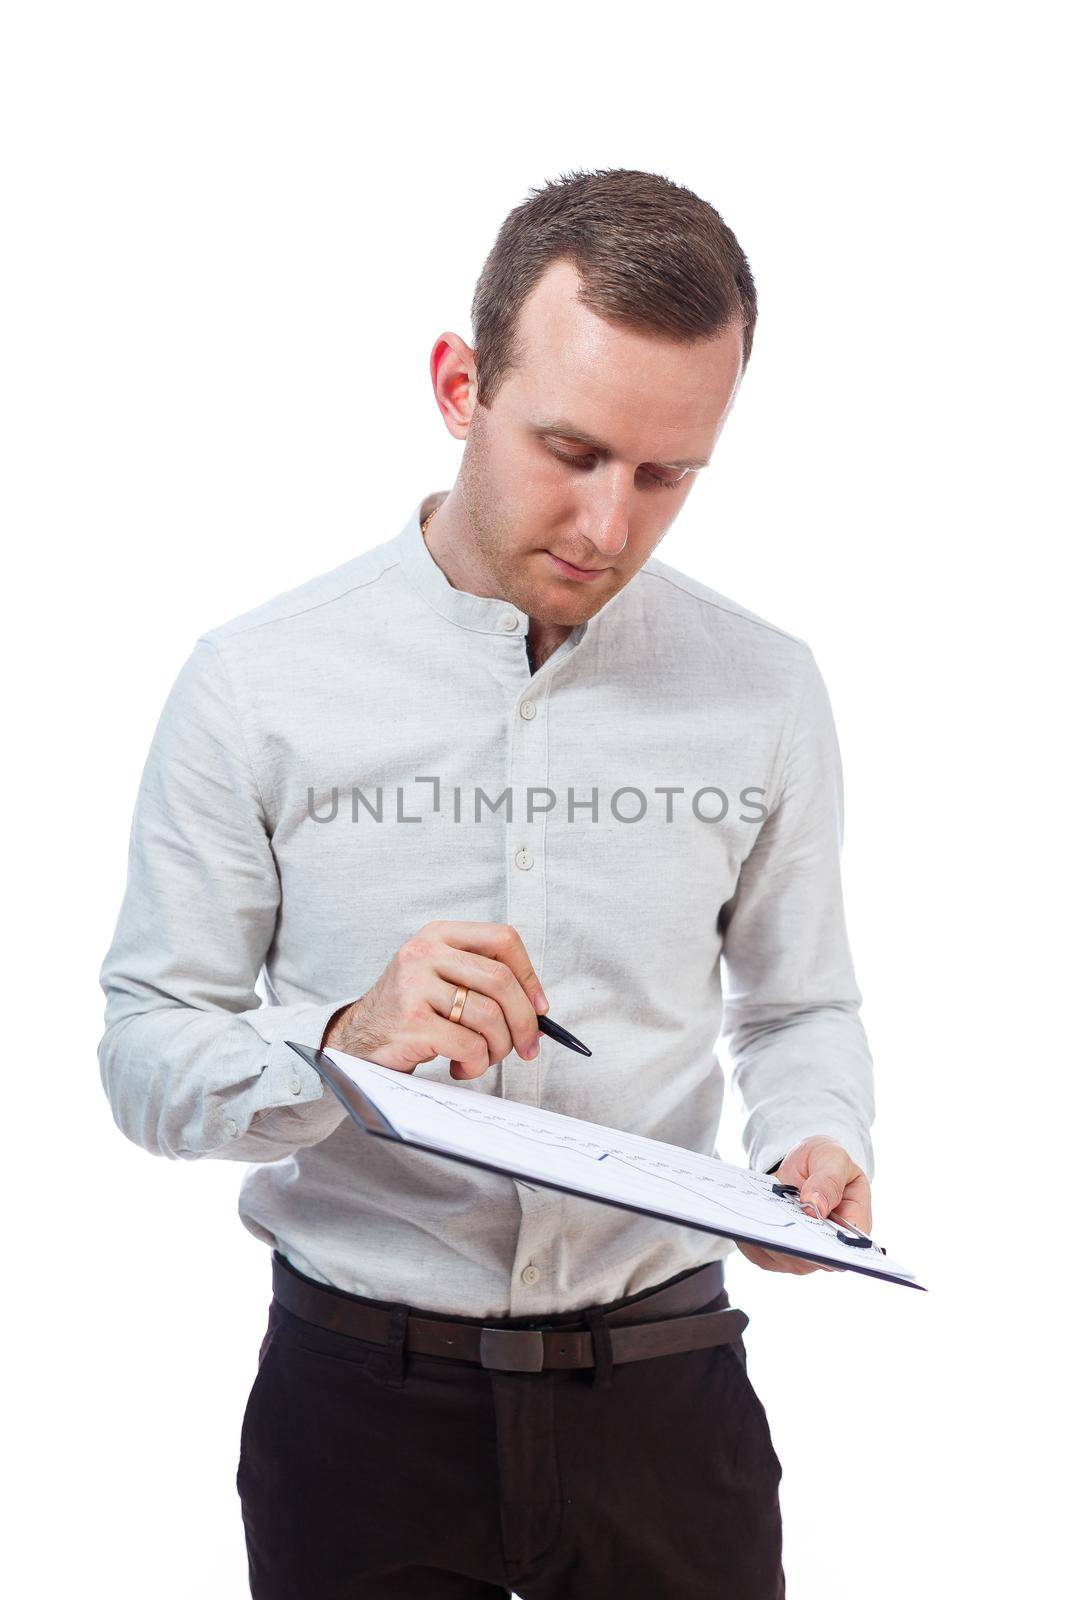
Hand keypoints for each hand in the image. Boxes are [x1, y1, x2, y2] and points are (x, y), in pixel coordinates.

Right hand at [323, 920, 549, 1079]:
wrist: (357, 1040)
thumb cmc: (413, 1012)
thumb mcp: (443, 979)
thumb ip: (484, 982)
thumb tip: (538, 1011)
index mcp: (439, 934)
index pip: (502, 939)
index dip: (529, 975)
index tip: (539, 1008)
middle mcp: (425, 952)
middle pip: (501, 980)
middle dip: (524, 1021)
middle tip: (527, 1048)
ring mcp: (415, 985)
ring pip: (488, 1016)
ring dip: (497, 1048)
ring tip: (481, 1058)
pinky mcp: (411, 1021)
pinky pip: (469, 1045)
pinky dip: (475, 1063)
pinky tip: (460, 1065)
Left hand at [735, 1135, 871, 1274]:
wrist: (803, 1164)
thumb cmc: (826, 1161)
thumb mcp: (834, 1158)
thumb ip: (829, 1180)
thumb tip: (816, 1207)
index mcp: (854, 1224)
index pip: (846, 1247)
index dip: (830, 1247)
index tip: (809, 1228)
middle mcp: (829, 1246)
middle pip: (811, 1259)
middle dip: (791, 1243)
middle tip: (774, 1224)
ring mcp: (804, 1252)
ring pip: (783, 1258)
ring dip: (768, 1241)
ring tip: (755, 1219)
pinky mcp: (778, 1251)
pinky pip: (762, 1253)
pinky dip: (751, 1239)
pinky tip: (744, 1222)